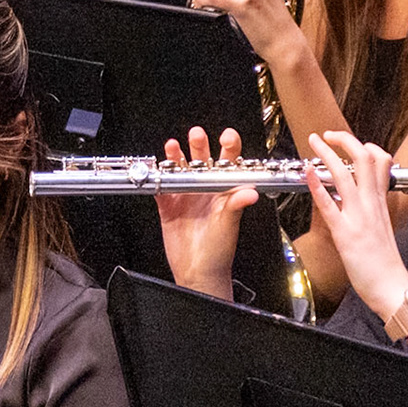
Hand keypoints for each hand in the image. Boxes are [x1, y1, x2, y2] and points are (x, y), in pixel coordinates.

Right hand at [158, 127, 257, 301]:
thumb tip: (251, 192)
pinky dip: (158, 178)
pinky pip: (161, 188)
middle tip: (196, 134)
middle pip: (202, 160)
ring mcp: (186, 197)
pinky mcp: (168, 207)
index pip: (229, 163)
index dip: (228, 146)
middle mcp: (205, 190)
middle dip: (199, 145)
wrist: (198, 272)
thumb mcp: (229, 225)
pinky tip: (156, 169)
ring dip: (176, 157)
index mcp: (223, 190)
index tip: (227, 136)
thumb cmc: (219, 250)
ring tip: (173, 146)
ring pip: (180, 170)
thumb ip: (236, 206)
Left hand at [303, 130, 407, 321]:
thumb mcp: (383, 226)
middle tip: (327, 133)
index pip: (380, 161)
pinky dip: (317, 186)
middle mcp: (372, 204)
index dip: (364, 145)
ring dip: (327, 154)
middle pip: (364, 158)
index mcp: (381, 202)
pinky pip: (330, 205)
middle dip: (345, 139)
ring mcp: (359, 217)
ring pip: (346, 175)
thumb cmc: (385, 263)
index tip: (348, 141)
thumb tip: (360, 196)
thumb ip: (372, 208)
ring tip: (314, 142)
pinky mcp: (346, 234)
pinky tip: (308, 173)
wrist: (393, 288)